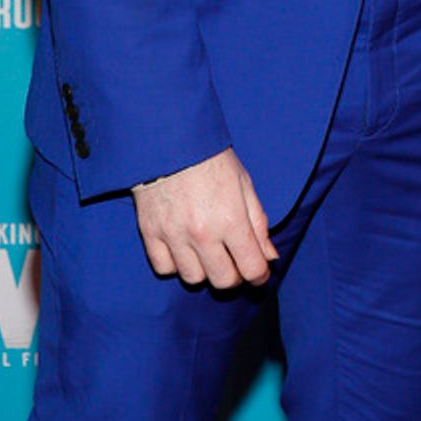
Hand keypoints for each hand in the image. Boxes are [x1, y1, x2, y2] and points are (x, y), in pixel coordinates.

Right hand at [133, 147, 278, 288]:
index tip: (259, 272)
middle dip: (234, 275)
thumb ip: (258, 223)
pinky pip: (164, 268)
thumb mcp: (244, 185)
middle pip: (223, 280)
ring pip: (193, 278)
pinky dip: (175, 263)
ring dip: (204, 270)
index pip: (251, 268)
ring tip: (207, 251)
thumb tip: (269, 256)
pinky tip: (183, 248)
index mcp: (232, 219)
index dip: (259, 275)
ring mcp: (174, 235)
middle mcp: (203, 233)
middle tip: (234, 261)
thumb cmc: (212, 160)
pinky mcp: (151, 233)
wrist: (171, 140)